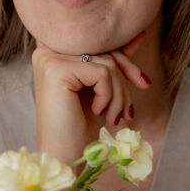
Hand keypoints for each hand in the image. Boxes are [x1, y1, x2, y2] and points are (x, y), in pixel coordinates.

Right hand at [32, 33, 151, 163]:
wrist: (65, 156)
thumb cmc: (80, 125)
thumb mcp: (100, 88)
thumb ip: (112, 60)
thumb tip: (139, 34)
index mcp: (54, 52)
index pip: (97, 44)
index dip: (123, 59)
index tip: (142, 79)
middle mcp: (47, 51)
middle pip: (104, 50)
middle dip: (125, 80)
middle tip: (129, 110)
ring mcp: (50, 59)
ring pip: (106, 63)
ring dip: (119, 94)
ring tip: (113, 116)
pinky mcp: (56, 70)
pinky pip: (102, 73)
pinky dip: (109, 96)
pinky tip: (99, 112)